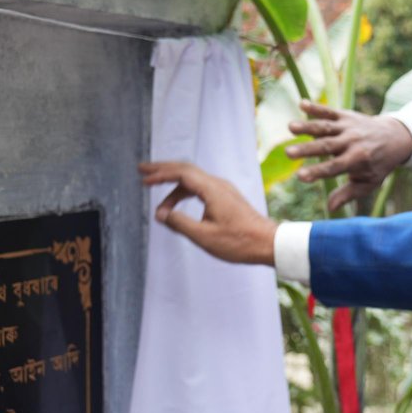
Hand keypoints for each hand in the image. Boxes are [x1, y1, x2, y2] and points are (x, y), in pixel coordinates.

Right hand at [139, 161, 278, 265]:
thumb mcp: (204, 236)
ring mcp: (223, 190)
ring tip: (156, 194)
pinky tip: (177, 200)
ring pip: (193, 178)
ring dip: (173, 184)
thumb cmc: (239, 242)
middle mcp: (218, 184)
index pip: (181, 173)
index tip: (143, 178)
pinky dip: (184, 190)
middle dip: (163, 169)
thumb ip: (180, 223)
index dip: (160, 174)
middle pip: (185, 169)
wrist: (268, 243)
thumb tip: (161, 214)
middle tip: (142, 170)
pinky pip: (200, 186)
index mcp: (212, 190)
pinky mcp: (227, 197)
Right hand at [286, 101, 411, 212]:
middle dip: (307, 149)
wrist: (395, 137)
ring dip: (307, 126)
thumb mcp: (368, 183)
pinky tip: (301, 103)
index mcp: (357, 160)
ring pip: (325, 127)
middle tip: (288, 153)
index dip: (317, 172)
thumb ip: (348, 194)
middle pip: (326, 146)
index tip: (300, 176)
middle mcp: (352, 142)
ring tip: (290, 127)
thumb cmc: (378, 165)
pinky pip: (330, 111)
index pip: (334, 168)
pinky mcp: (345, 116)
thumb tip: (330, 208)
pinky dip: (316, 107)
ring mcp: (348, 127)